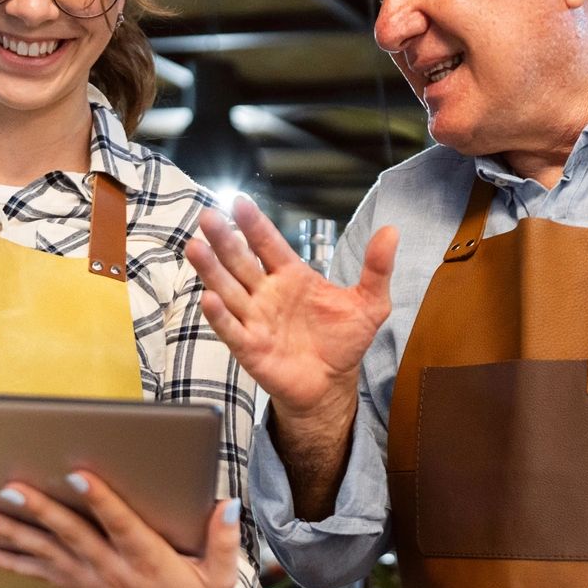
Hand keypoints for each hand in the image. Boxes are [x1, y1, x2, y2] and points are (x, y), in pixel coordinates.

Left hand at [0, 472, 242, 587]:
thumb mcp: (221, 577)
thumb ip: (223, 540)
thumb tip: (227, 504)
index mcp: (149, 561)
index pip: (121, 525)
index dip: (99, 500)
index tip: (77, 475)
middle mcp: (115, 570)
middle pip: (73, 536)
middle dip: (41, 511)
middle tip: (12, 488)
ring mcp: (93, 582)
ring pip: (49, 553)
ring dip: (13, 534)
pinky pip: (42, 575)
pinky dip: (12, 563)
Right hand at [183, 198, 398, 424]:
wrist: (332, 384)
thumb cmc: (344, 341)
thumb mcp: (369, 303)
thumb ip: (377, 268)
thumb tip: (392, 232)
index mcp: (292, 276)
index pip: (269, 244)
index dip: (255, 224)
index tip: (240, 203)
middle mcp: (267, 293)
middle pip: (240, 261)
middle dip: (224, 240)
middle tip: (209, 217)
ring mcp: (255, 319)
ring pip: (228, 290)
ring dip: (211, 270)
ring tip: (195, 247)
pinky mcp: (250, 348)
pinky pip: (231, 329)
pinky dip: (219, 316)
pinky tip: (209, 298)